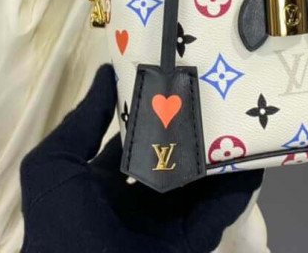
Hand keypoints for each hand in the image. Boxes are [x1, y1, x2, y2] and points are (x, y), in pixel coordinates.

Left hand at [20, 65, 262, 252]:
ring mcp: (165, 225)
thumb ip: (83, 120)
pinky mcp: (189, 245)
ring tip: (243, 117)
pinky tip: (252, 162)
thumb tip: (107, 72)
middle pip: (172, 158)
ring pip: (200, 183)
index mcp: (103, 184)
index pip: (133, 140)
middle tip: (216, 93)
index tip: (173, 79)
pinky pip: (218, 214)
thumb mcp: (55, 164)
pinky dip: (236, 191)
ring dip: (218, 156)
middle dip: (190, 130)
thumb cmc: (60, 222)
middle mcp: (136, 202)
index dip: (150, 111)